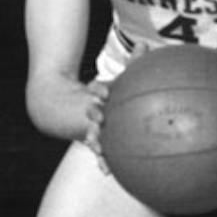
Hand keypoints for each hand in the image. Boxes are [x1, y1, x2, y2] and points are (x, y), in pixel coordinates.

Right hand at [84, 42, 149, 172]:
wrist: (72, 110)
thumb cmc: (108, 93)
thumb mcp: (121, 79)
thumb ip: (134, 64)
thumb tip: (144, 44)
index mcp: (99, 95)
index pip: (97, 90)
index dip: (99, 90)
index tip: (103, 92)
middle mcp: (93, 111)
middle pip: (92, 112)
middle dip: (94, 115)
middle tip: (97, 117)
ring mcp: (93, 128)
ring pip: (93, 134)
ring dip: (96, 140)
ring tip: (98, 147)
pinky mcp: (96, 143)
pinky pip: (101, 153)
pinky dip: (103, 161)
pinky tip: (107, 172)